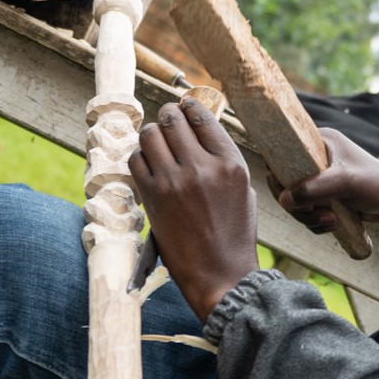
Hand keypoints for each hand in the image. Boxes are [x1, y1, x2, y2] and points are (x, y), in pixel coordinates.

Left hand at [129, 96, 260, 320]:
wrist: (219, 273)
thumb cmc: (234, 233)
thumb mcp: (242, 189)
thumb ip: (223, 158)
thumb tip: (200, 129)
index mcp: (231, 163)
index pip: (202, 117)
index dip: (189, 106)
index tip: (183, 105)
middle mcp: (202, 167)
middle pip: (173, 120)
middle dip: (168, 115)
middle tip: (167, 119)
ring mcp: (174, 181)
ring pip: (150, 134)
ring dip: (152, 134)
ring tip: (157, 142)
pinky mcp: (153, 196)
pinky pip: (136, 159)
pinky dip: (139, 156)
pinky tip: (148, 164)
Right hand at [272, 128, 378, 234]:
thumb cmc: (376, 184)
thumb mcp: (345, 183)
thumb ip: (314, 189)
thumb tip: (284, 200)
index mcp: (318, 141)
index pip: (283, 152)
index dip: (280, 174)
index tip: (289, 194)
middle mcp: (314, 157)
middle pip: (284, 181)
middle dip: (297, 204)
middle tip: (315, 214)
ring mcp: (317, 177)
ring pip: (294, 200)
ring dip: (308, 217)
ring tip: (331, 221)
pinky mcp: (322, 196)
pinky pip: (305, 210)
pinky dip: (314, 221)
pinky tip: (332, 224)